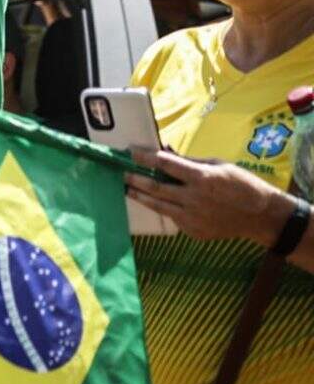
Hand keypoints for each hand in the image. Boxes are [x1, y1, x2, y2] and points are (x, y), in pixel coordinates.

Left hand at [127, 147, 296, 245]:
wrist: (261, 216)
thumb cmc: (242, 185)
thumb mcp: (219, 165)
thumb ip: (192, 163)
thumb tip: (167, 156)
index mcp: (201, 178)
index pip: (164, 164)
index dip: (144, 157)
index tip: (130, 152)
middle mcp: (193, 198)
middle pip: (155, 187)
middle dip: (135, 178)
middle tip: (121, 173)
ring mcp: (192, 217)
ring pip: (158, 205)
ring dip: (140, 195)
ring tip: (127, 189)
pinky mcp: (193, 231)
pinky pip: (173, 217)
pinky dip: (164, 209)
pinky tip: (154, 202)